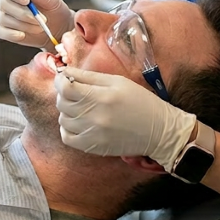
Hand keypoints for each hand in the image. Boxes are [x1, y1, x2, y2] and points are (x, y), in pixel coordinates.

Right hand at [0, 0, 73, 49]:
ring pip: (6, 20)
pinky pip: (5, 33)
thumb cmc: (51, 8)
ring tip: (40, 26)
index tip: (26, 0)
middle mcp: (5, 0)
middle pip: (5, 3)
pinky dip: (17, 35)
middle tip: (42, 19)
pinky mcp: (3, 31)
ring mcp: (3, 16)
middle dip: (24, 13)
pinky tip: (26, 34)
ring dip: (25, 25)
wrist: (56, 28)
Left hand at [55, 67, 196, 168]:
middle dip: (64, 94)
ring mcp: (92, 134)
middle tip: (75, 91)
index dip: (60, 81)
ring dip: (67, 111)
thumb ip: (90, 77)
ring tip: (81, 107)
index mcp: (102, 96)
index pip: (66, 88)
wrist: (159, 131)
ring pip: (63, 119)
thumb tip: (67, 72)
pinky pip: (67, 138)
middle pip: (62, 103)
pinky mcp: (93, 147)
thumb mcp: (118, 82)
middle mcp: (95, 117)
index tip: (64, 78)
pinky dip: (67, 128)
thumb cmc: (141, 102)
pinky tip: (78, 122)